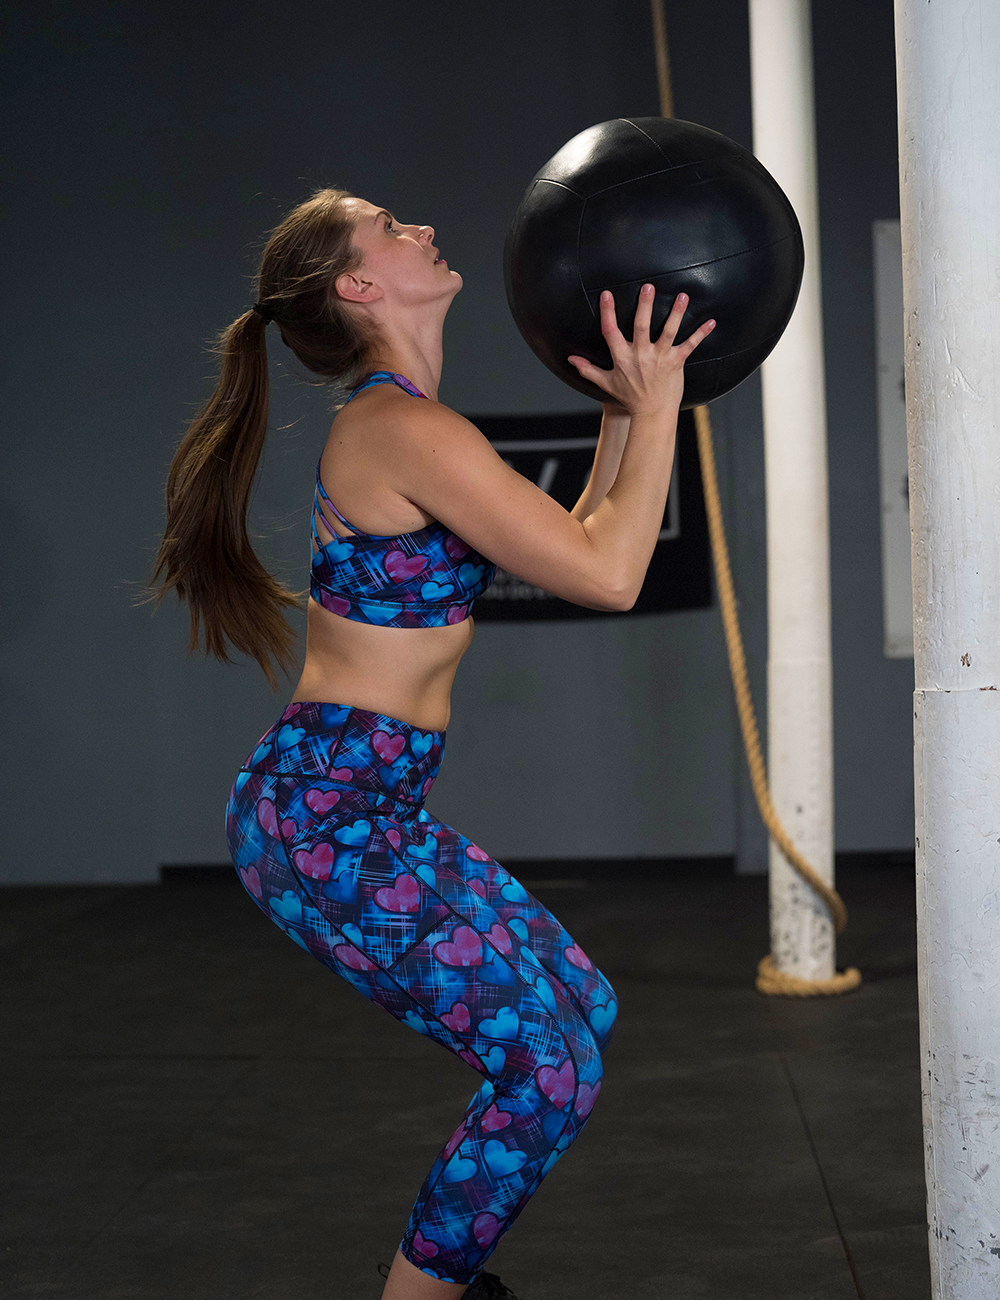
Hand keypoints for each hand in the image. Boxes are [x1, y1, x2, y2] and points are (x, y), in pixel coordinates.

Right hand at [567, 287, 715, 416]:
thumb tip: (571, 358)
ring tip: (682, 296)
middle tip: (648, 286)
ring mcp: (659, 358)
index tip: (607, 294)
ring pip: (668, 331)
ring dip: (676, 313)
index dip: (608, 312)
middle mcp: (640, 355)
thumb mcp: (606, 382)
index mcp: (622, 357)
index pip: (611, 331)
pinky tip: (711, 321)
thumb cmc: (629, 397)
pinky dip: (701, 334)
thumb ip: (588, 369)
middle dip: (645, 306)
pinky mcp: (676, 363)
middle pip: (641, 326)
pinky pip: (690, 345)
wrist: (651, 414)